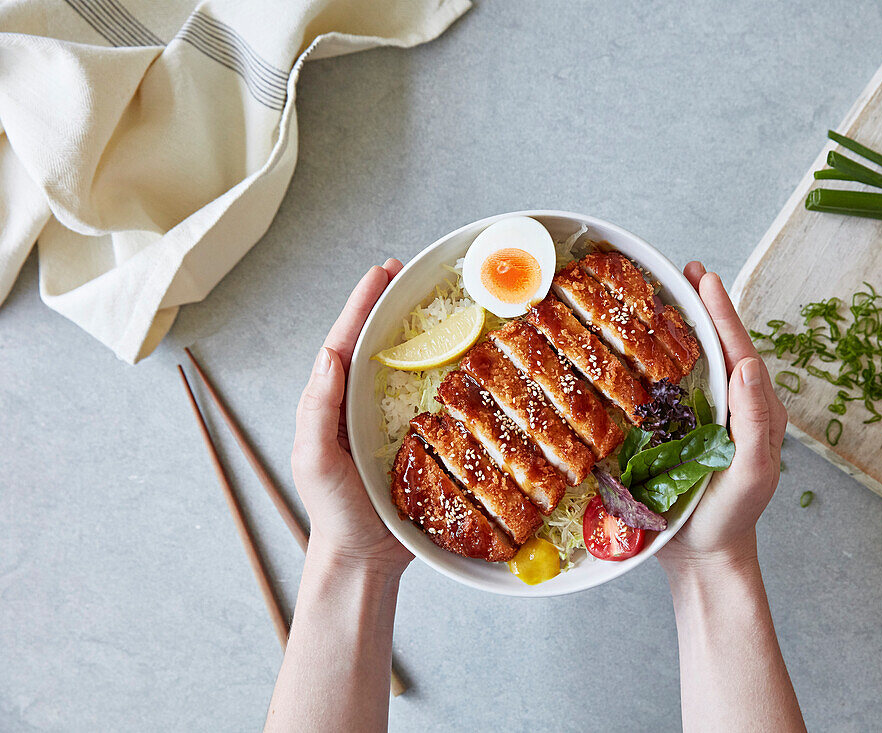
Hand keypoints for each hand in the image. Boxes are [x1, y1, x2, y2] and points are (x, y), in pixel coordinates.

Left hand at [292, 260, 412, 575]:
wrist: (364, 559)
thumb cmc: (334, 512)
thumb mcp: (315, 460)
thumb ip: (317, 410)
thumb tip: (329, 356)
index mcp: (332, 402)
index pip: (345, 342)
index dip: (361, 304)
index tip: (381, 273)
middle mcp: (359, 405)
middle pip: (372, 343)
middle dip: (385, 304)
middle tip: (405, 272)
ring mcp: (388, 421)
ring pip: (401, 365)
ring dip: (414, 329)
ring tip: (431, 298)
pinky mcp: (417, 439)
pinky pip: (430, 398)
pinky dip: (441, 370)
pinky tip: (459, 356)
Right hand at [658, 262, 786, 572]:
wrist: (704, 555)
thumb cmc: (730, 517)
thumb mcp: (750, 472)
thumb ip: (754, 420)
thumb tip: (748, 364)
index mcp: (756, 410)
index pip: (739, 350)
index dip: (721, 313)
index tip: (704, 279)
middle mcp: (735, 407)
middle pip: (722, 346)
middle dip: (706, 307)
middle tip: (687, 272)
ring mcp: (711, 419)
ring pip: (702, 361)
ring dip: (687, 325)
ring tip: (672, 294)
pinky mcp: (686, 433)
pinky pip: (679, 386)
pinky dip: (668, 357)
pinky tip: (650, 347)